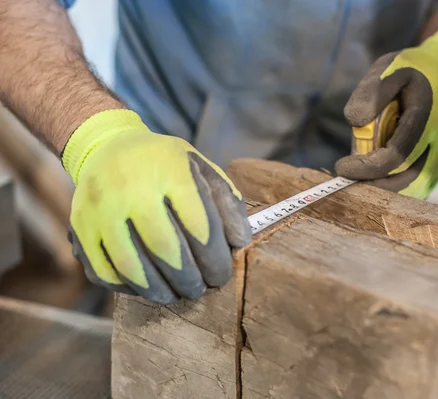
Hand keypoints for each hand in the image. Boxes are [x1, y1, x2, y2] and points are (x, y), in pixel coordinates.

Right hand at [63, 110, 250, 303]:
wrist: (108, 147)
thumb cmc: (164, 164)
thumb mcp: (201, 168)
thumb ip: (226, 201)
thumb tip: (240, 242)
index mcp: (170, 171)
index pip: (199, 226)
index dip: (215, 259)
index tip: (222, 275)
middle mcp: (131, 188)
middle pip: (166, 250)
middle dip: (189, 280)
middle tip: (201, 290)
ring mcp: (99, 209)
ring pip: (131, 266)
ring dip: (159, 290)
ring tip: (176, 295)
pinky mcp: (80, 228)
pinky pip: (104, 271)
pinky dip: (128, 288)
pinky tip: (147, 287)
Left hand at [335, 29, 437, 198]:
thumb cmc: (415, 69)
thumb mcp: (390, 67)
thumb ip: (371, 91)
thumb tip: (354, 122)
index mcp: (427, 116)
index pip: (396, 155)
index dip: (366, 168)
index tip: (342, 167)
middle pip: (407, 180)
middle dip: (374, 184)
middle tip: (349, 178)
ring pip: (415, 188)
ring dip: (385, 189)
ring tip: (362, 177)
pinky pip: (419, 185)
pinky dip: (396, 187)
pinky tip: (377, 177)